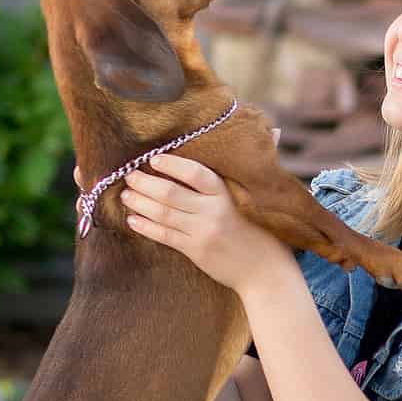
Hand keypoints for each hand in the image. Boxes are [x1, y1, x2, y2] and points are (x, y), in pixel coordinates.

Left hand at [79, 148, 293, 296]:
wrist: (266, 271)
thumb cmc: (265, 228)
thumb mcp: (264, 195)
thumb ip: (259, 164)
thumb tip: (275, 129)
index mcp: (227, 194)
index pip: (195, 174)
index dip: (172, 165)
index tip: (154, 158)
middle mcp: (213, 212)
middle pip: (171, 194)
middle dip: (145, 183)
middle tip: (129, 175)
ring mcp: (203, 233)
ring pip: (163, 214)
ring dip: (140, 203)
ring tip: (126, 195)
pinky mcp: (196, 251)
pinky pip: (165, 236)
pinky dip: (146, 227)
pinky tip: (132, 220)